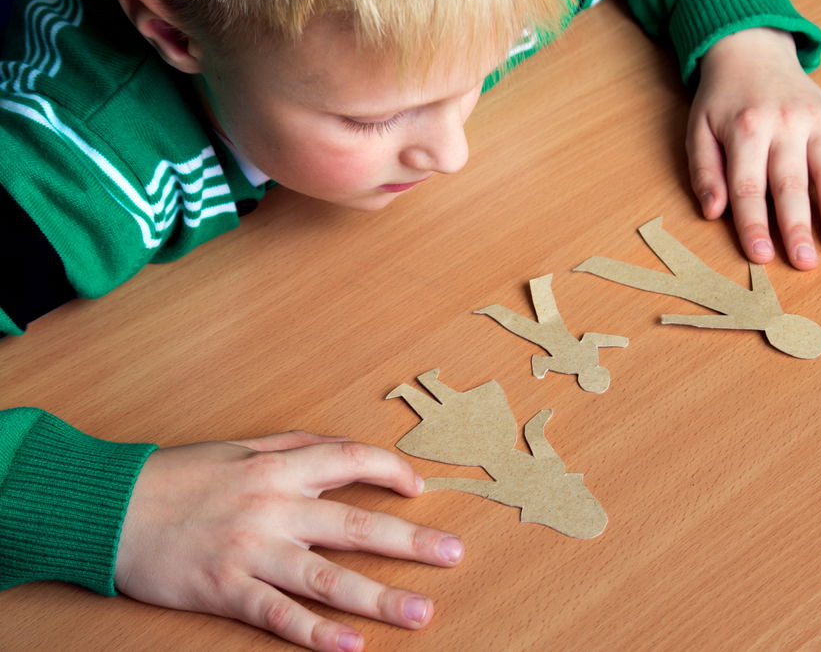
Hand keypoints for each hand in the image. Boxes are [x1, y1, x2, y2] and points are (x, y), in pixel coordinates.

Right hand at [114, 430, 464, 650]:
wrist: (110, 508)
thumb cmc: (180, 475)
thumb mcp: (242, 446)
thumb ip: (297, 446)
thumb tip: (344, 450)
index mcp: (278, 468)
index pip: (352, 461)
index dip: (391, 471)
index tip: (419, 488)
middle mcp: (273, 508)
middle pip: (356, 527)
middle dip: (411, 542)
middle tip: (454, 555)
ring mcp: (251, 552)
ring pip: (326, 579)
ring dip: (379, 599)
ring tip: (421, 613)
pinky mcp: (225, 589)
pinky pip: (278, 615)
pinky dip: (316, 633)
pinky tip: (350, 646)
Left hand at [687, 27, 820, 269]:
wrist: (753, 51)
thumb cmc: (722, 102)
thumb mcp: (698, 131)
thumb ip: (704, 172)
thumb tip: (713, 212)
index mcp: (746, 129)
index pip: (749, 188)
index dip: (754, 225)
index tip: (761, 257)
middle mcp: (785, 124)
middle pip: (792, 184)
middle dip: (799, 227)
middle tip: (806, 263)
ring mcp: (816, 120)